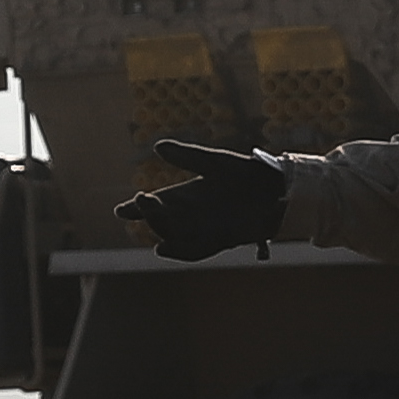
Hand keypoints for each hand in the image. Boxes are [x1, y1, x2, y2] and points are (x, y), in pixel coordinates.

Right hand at [113, 141, 286, 260]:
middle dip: (148, 214)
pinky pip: (195, 250)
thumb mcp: (213, 162)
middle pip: (162, 220)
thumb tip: (157, 146)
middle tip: (141, 201)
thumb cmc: (247, 173)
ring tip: (151, 219)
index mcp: (188, 196)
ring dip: (161, 229)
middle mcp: (193, 215)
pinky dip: (178, 251)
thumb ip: (186, 156)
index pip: (157, 204)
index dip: (138, 208)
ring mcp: (207, 229)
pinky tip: (162, 248)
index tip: (121, 211)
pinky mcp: (222, 239)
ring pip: (175, 236)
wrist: (278, 188)